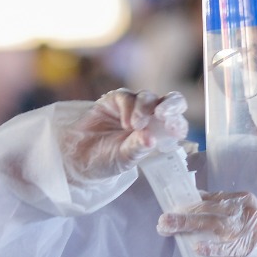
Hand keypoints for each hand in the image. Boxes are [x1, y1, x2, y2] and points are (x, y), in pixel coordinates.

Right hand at [60, 89, 187, 182]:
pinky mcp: (114, 100)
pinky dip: (128, 107)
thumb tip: (150, 139)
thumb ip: (137, 148)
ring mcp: (132, 106)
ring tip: (134, 126)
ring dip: (144, 109)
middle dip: (171, 105)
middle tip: (162, 114)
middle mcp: (149, 117)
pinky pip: (126, 96)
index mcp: (158, 133)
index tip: (173, 130)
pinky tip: (125, 123)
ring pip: (148, 97)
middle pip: (170, 101)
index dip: (178, 123)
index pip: (176, 123)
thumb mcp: (124, 160)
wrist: (78, 157)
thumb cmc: (106, 161)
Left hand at [157, 191, 256, 256]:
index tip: (170, 205)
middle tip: (163, 219)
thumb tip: (188, 201)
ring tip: (168, 228)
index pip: (211, 198)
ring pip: (212, 225)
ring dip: (187, 226)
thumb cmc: (250, 232)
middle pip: (209, 210)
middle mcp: (244, 211)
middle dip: (183, 214)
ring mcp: (245, 230)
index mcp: (242, 199)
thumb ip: (218, 207)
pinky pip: (226, 249)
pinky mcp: (246, 249)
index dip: (189, 201)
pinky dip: (211, 249)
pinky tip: (197, 248)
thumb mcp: (239, 213)